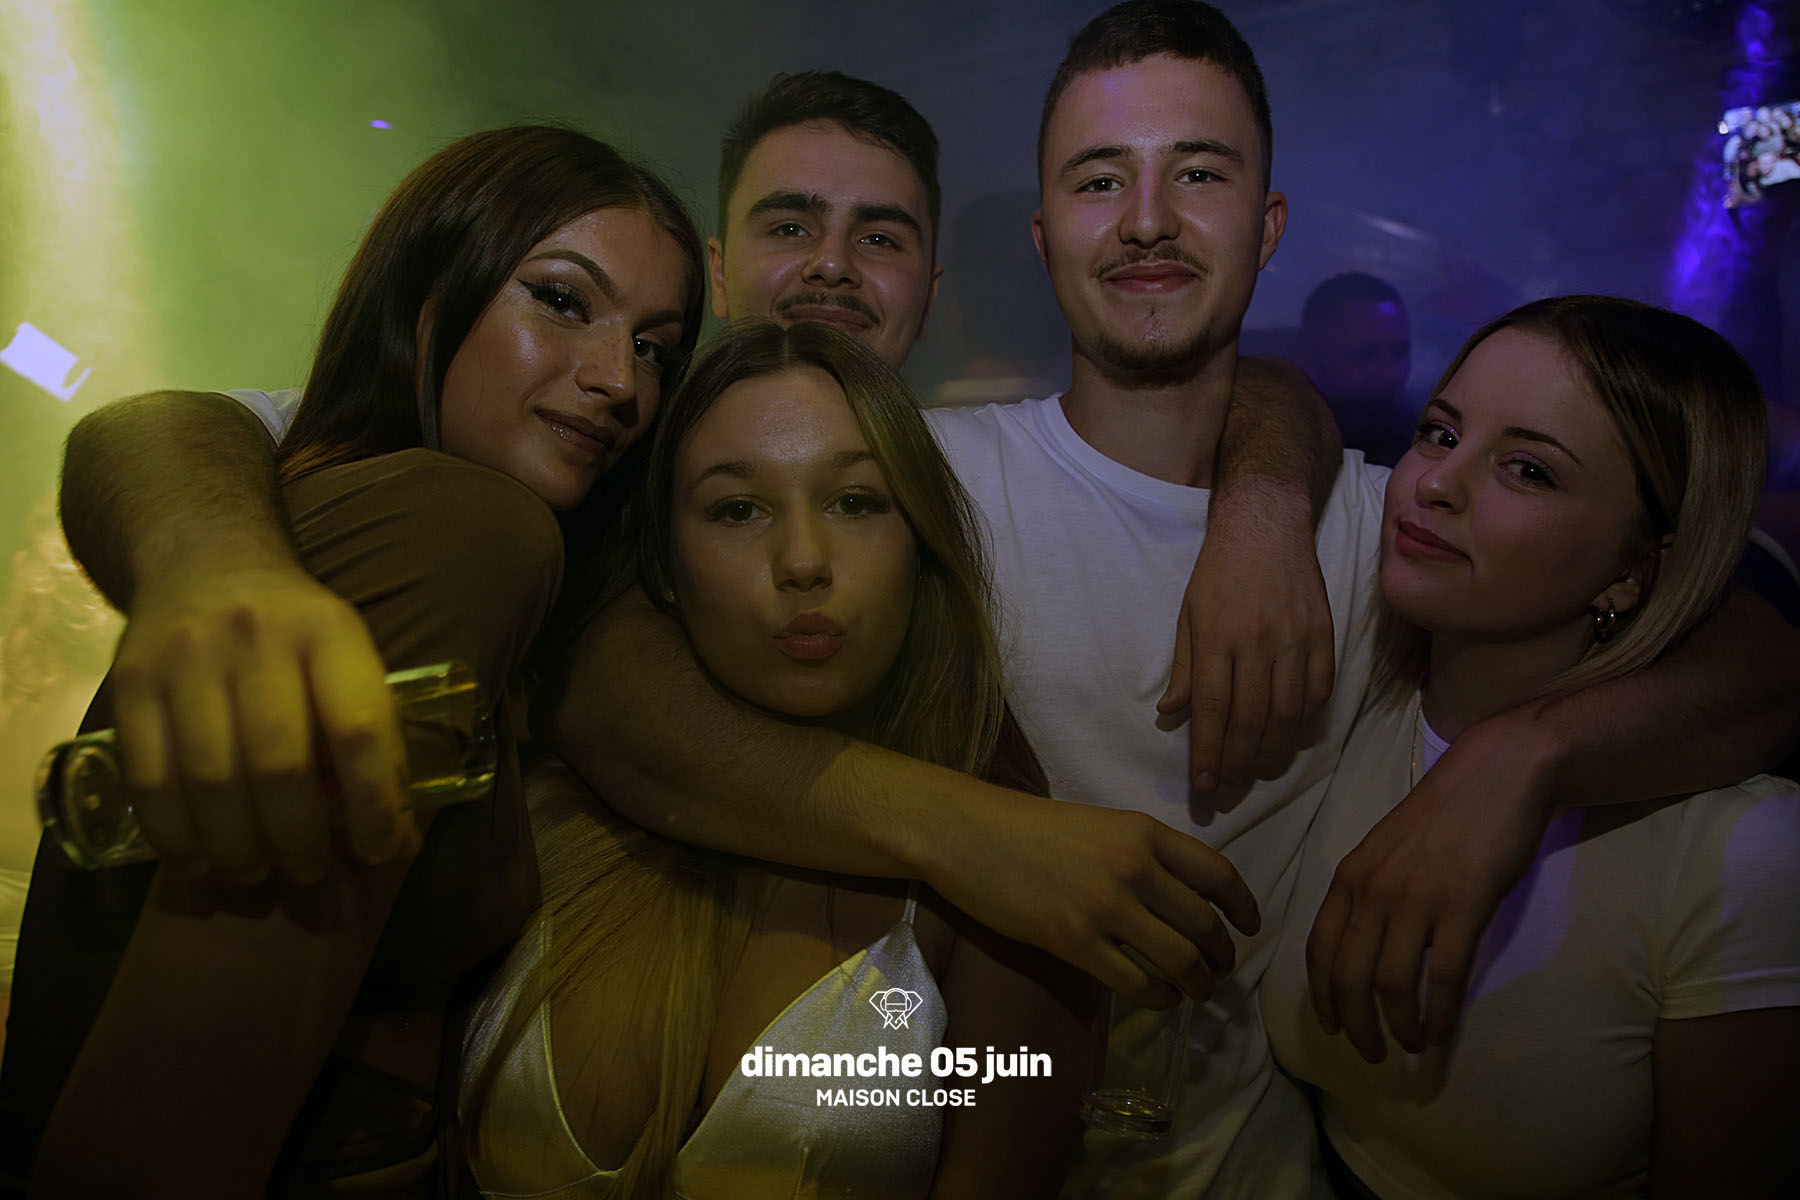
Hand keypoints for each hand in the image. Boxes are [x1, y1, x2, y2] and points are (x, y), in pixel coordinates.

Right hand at [109, 566, 412, 884]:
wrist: (204, 558)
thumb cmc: (294, 629)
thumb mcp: (347, 654)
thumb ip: (371, 733)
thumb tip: (395, 839)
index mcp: (330, 632)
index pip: (359, 729)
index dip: (373, 803)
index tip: (378, 850)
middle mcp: (257, 640)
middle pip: (278, 766)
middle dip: (298, 839)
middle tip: (308, 874)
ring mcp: (186, 660)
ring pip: (211, 781)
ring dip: (236, 849)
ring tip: (255, 876)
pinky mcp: (131, 682)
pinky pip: (150, 779)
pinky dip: (175, 836)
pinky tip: (198, 862)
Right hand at [930, 792, 1260, 1007]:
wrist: (967, 835)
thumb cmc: (1029, 828)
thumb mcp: (1100, 825)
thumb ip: (1141, 854)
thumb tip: (1181, 898)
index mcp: (1143, 832)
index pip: (1217, 875)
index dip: (1243, 907)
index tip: (1250, 926)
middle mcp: (1133, 868)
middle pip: (1204, 925)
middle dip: (1222, 955)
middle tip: (1221, 969)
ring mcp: (1105, 908)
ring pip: (1179, 960)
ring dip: (1198, 983)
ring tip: (1198, 991)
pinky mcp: (1075, 943)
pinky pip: (1136, 983)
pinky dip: (1159, 998)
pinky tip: (1160, 999)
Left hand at [1159, 479, 1334, 789]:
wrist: (1268, 524)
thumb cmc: (1220, 570)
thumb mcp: (1188, 613)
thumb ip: (1184, 666)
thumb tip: (1171, 712)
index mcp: (1217, 636)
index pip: (1212, 708)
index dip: (1208, 752)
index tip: (1204, 784)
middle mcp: (1257, 642)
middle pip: (1250, 719)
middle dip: (1236, 761)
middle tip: (1226, 786)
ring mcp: (1295, 639)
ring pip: (1288, 713)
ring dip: (1271, 750)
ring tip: (1254, 768)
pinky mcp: (1324, 635)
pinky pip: (1318, 691)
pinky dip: (1304, 720)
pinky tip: (1288, 733)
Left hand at [1304, 715, 1555, 1060]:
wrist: (1497, 774)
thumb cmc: (1445, 813)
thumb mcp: (1387, 849)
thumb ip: (1371, 893)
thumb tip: (1366, 948)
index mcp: (1350, 876)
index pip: (1319, 949)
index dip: (1322, 996)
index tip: (1332, 1025)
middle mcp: (1373, 890)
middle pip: (1348, 976)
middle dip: (1355, 1025)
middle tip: (1370, 1054)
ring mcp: (1417, 898)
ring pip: (1391, 984)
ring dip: (1398, 1027)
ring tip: (1411, 1045)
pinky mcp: (1463, 906)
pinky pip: (1443, 977)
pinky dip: (1440, 1013)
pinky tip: (1442, 1031)